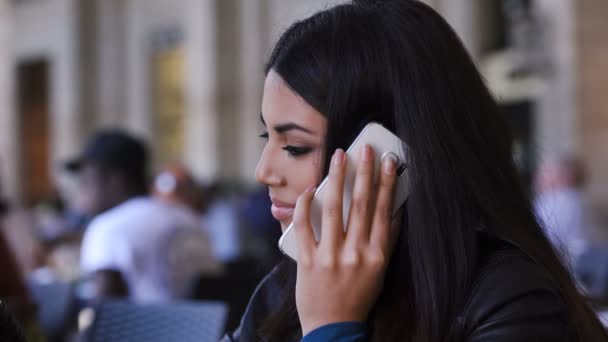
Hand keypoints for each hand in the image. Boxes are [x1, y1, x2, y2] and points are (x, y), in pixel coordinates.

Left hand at [294, 145, 397, 334]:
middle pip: (361, 205)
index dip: (387, 183)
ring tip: (339, 157)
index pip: (383, 211)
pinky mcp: (308, 261)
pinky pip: (305, 227)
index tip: (389, 161)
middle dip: (364, 172)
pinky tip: (310, 190)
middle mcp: (355, 254)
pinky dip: (306, 206)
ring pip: (334, 210)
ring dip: (337, 179)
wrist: (333, 327)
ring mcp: (330, 257)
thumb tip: (392, 212)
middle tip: (366, 148)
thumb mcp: (379, 272)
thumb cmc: (357, 297)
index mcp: (376, 255)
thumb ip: (385, 242)